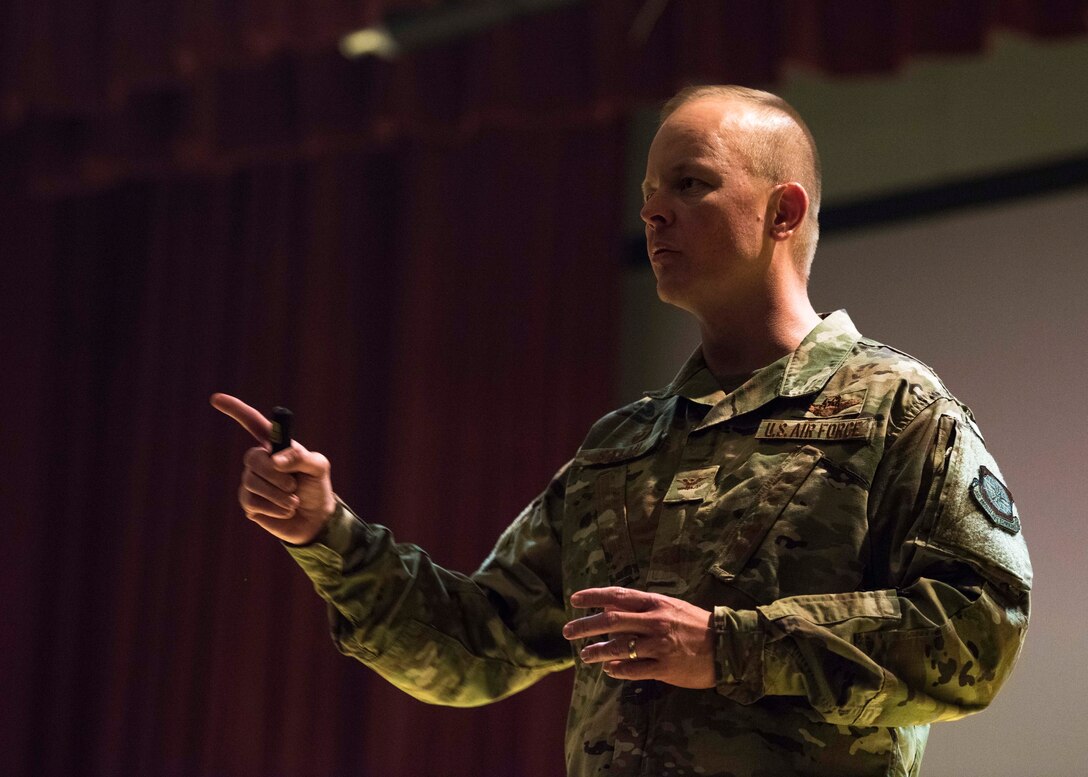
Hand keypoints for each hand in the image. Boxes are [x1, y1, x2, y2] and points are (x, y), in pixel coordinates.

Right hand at [211, 393, 335, 544]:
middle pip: (252, 458)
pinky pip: (253, 501)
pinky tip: (286, 510)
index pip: (252, 423)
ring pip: (253, 482)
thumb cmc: (317, 487)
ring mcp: (252, 481)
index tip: (216, 399)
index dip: (236, 410)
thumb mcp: (318, 467)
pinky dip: (274, 507)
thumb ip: (300, 457)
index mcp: (275, 446)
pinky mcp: (249, 503)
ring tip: (294, 501)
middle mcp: (260, 461)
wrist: (317, 519)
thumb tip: (275, 460)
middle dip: (273, 474)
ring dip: (278, 494)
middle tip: (293, 486)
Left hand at [563, 586, 714, 688]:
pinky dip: (618, 669)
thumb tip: (610, 607)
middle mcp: (655, 621)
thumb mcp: (670, 607)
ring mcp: (660, 645)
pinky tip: (608, 669)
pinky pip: (634, 669)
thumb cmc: (695, 625)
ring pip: (619, 647)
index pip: (617, 596)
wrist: (727, 646)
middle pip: (611, 621)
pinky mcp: (665, 667)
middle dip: (585, 626)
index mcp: (656, 603)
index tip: (574, 600)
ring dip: (597, 651)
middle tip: (567, 631)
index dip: (593, 596)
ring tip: (584, 655)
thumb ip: (642, 607)